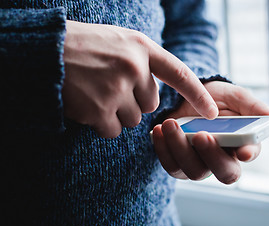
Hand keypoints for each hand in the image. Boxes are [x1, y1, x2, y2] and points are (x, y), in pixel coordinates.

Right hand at [62, 20, 217, 137]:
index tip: (212, 113)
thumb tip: (154, 95)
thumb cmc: (83, 46)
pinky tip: (87, 106)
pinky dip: (101, 124)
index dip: (197, 95)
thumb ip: (141, 62)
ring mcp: (117, 88)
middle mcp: (134, 67)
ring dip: (116, 113)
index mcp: (141, 47)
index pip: (179, 74)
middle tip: (109, 87)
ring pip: (132, 120)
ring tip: (94, 92)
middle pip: (150, 105)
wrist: (44, 50)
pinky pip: (113, 130)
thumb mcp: (119, 42)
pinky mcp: (99, 109)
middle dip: (133, 102)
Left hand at [152, 81, 268, 183]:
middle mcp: (222, 157)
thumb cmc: (214, 97)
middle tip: (201, 135)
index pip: (249, 155)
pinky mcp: (178, 163)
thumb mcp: (234, 96)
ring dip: (181, 149)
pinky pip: (171, 166)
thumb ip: (253, 107)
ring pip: (194, 171)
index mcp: (241, 143)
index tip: (242, 150)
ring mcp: (199, 163)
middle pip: (224, 173)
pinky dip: (163, 149)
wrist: (185, 97)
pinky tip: (158, 130)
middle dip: (212, 156)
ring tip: (170, 124)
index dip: (247, 154)